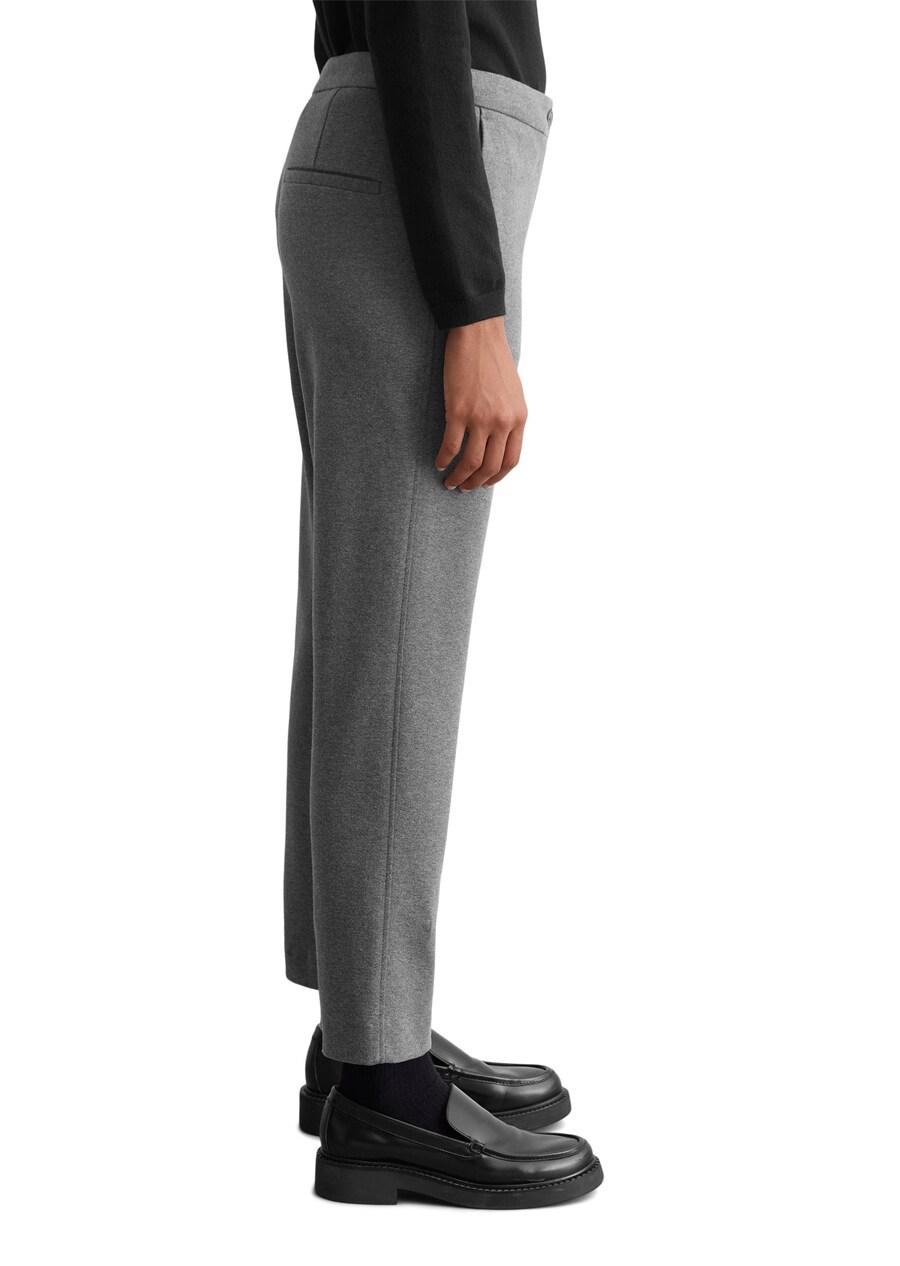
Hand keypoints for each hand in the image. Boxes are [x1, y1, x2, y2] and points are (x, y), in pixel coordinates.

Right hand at [436, 316, 526, 489]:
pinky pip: (451, 446)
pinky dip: (443, 459)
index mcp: (518, 418)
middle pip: (490, 466)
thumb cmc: (494, 359)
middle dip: (476, 482)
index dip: (496, 476)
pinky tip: (438, 463)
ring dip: (459, 477)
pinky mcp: (458, 411)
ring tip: (450, 482)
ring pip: (471, 462)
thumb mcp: (513, 393)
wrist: (478, 334)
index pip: (510, 460)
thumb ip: (509, 418)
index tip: (486, 483)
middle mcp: (502, 422)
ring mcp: (480, 418)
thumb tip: (500, 440)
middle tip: (464, 487)